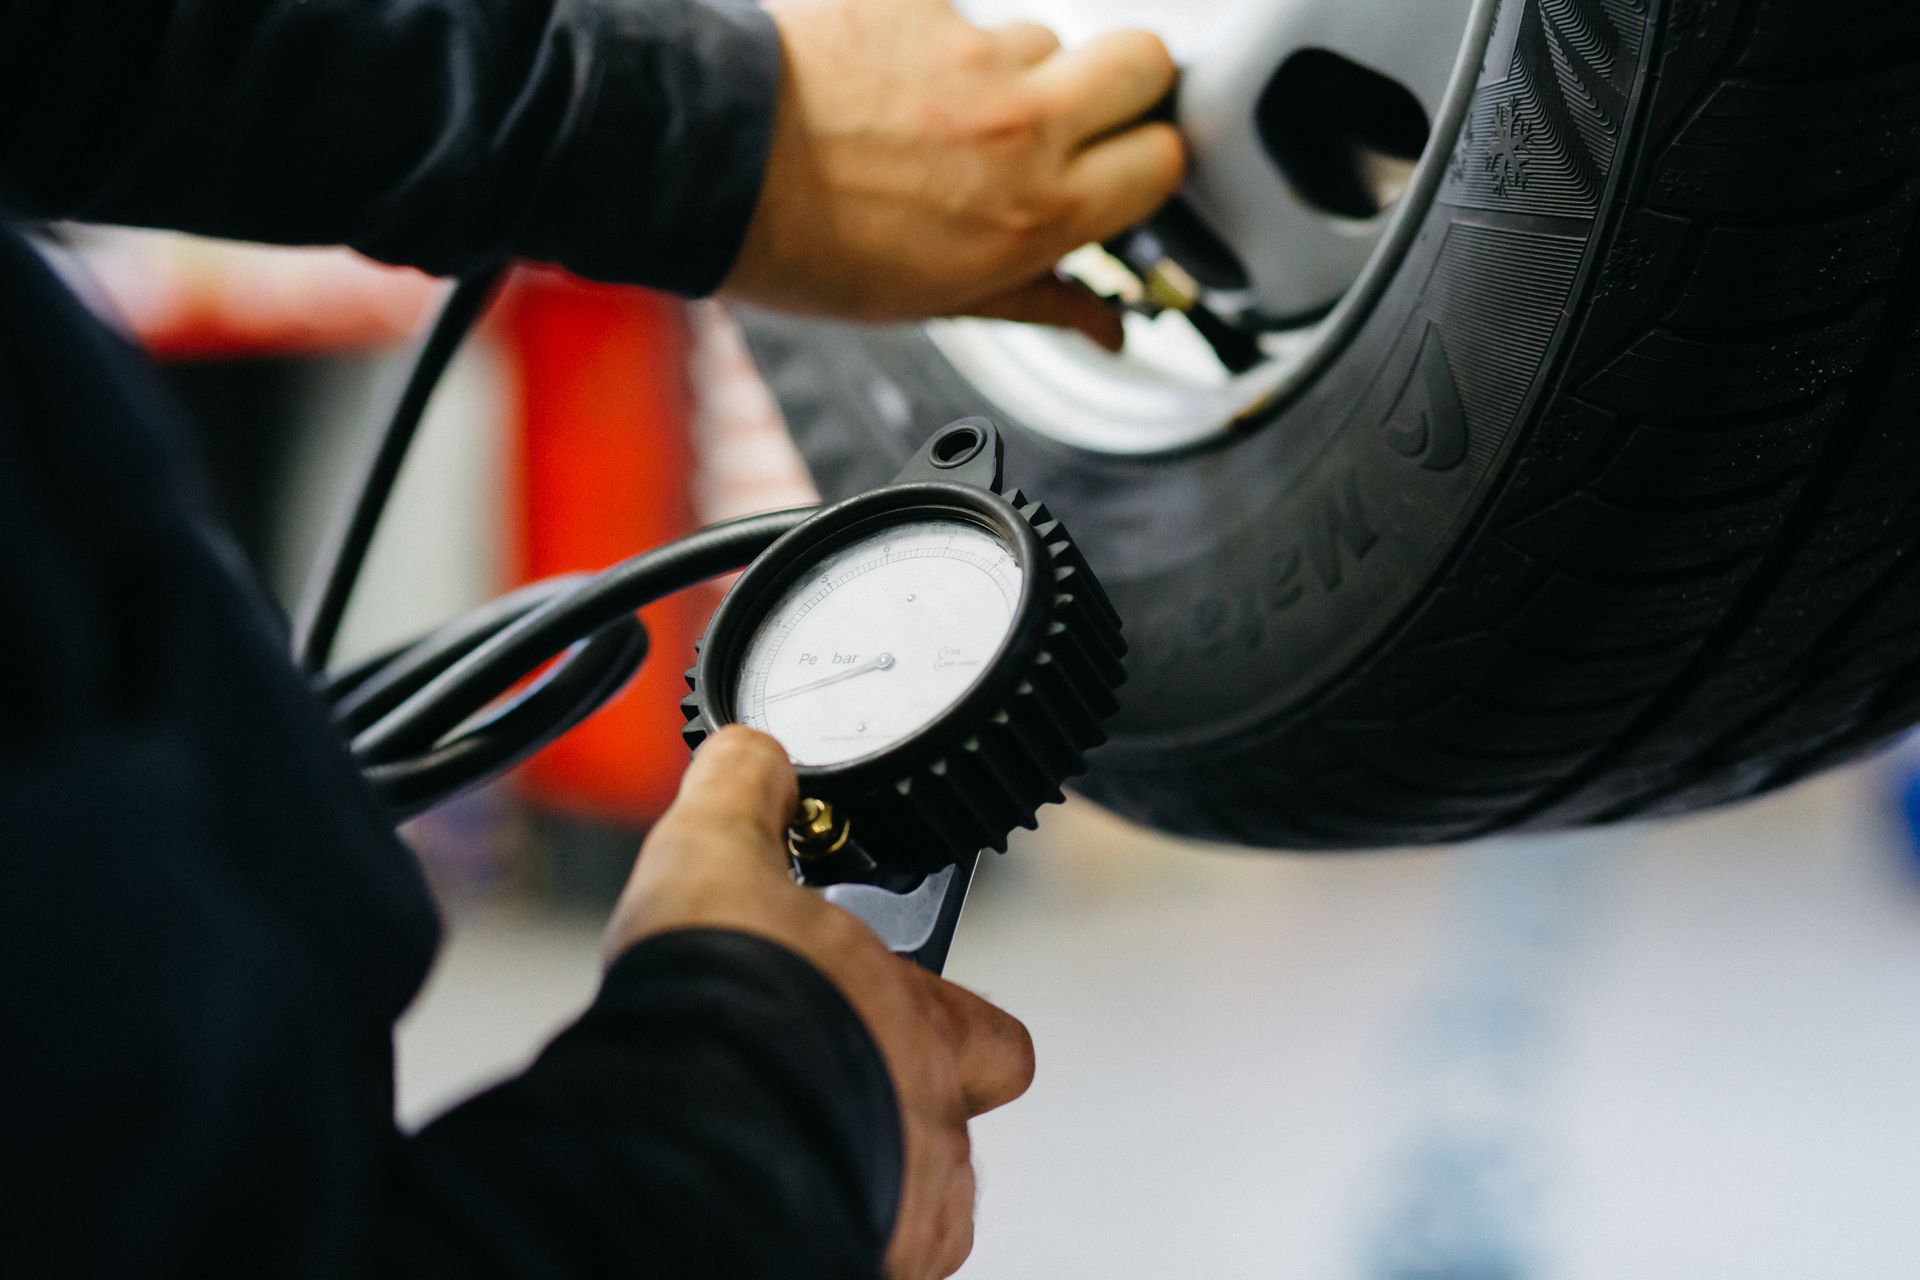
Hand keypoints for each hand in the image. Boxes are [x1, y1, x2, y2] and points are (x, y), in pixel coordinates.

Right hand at [606, 726, 1034, 1278]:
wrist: (687, 1124)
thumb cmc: (723, 999)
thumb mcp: (719, 852)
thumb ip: (746, 793)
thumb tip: (755, 755)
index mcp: (926, 1029)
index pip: (993, 1036)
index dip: (952, 1023)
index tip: (896, 1007)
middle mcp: (933, 1127)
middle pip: (954, 1128)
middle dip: (902, 1108)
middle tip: (828, 1086)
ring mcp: (902, 1209)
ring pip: (911, 1202)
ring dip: (858, 1170)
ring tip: (777, 1142)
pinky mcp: (858, 1262)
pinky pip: (860, 1250)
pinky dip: (814, 1223)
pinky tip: (759, 1189)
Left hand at [723, 0, 1184, 350]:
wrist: (710, 166)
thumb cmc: (808, 247)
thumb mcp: (937, 302)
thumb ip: (1040, 298)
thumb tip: (1108, 326)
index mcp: (1037, 213)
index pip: (1166, 160)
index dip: (1147, 165)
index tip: (1120, 174)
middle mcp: (1021, 126)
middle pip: (1147, 61)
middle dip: (1127, 87)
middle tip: (1080, 118)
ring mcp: (972, 54)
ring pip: (1045, 37)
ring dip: (1016, 70)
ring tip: (946, 113)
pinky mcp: (921, 1)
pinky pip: (963, 14)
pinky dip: (938, 45)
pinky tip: (890, 84)